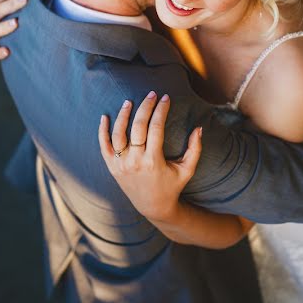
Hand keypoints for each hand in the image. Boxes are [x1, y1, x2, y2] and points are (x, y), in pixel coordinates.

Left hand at [98, 92, 202, 221]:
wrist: (153, 207)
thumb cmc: (172, 186)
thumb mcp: (187, 170)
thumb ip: (195, 149)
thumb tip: (199, 128)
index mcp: (153, 161)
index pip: (156, 128)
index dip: (161, 110)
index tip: (165, 98)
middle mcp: (135, 162)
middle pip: (138, 127)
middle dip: (145, 107)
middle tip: (151, 94)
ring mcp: (121, 165)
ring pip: (118, 134)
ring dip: (123, 115)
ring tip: (129, 101)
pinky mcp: (112, 168)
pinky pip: (103, 146)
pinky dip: (102, 131)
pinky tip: (105, 116)